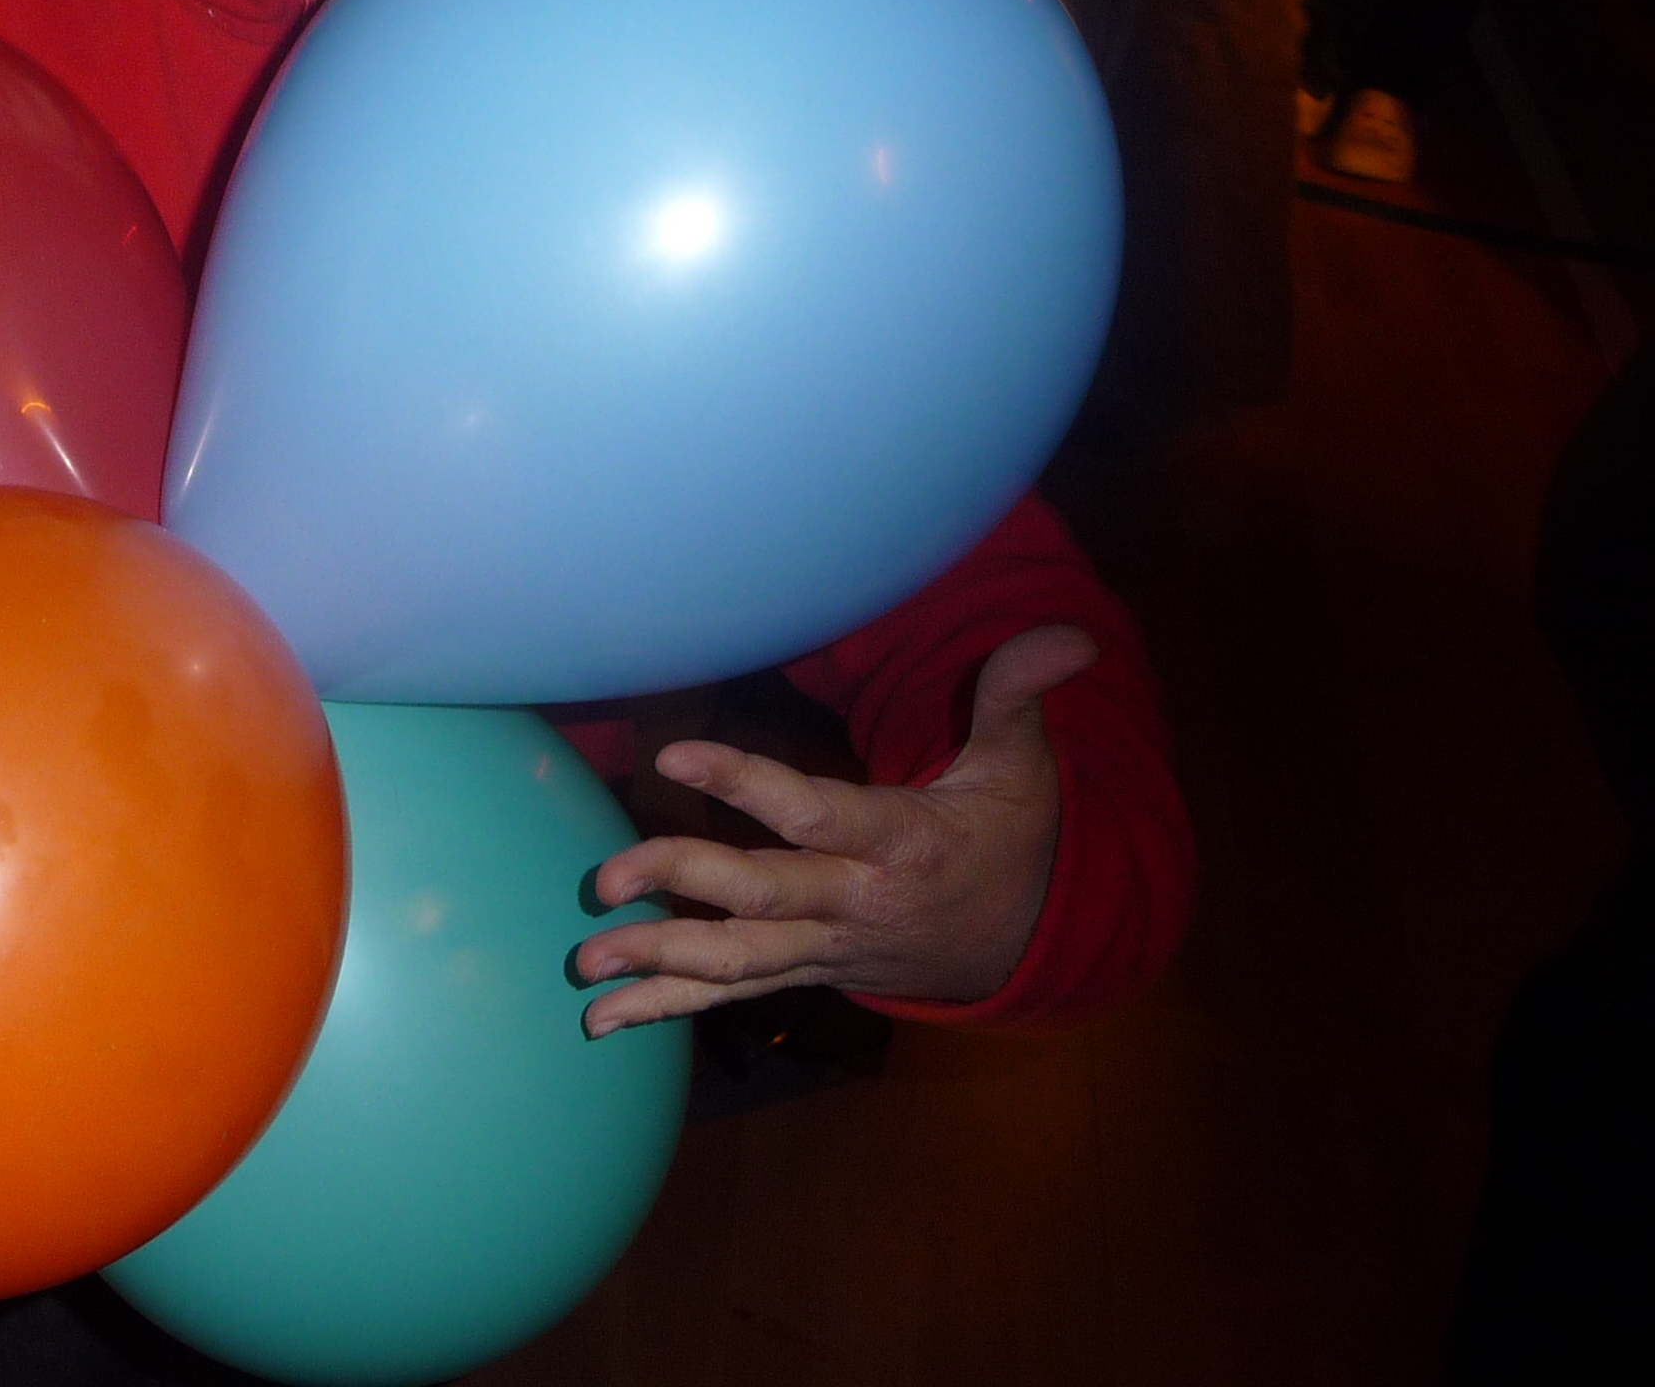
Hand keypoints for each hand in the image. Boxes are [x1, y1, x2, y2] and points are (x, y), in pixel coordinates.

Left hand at [572, 624, 1094, 1028]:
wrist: (1026, 945)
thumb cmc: (1010, 840)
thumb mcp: (1024, 766)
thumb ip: (1019, 696)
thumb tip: (1069, 634)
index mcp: (899, 843)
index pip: (813, 813)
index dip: (744, 783)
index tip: (673, 754)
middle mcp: (855, 903)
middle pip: (761, 897)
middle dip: (681, 887)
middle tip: (604, 880)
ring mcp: (827, 948)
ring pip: (738, 961)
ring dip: (659, 961)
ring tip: (585, 963)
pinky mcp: (807, 972)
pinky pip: (734, 994)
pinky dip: (668, 1006)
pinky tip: (605, 1021)